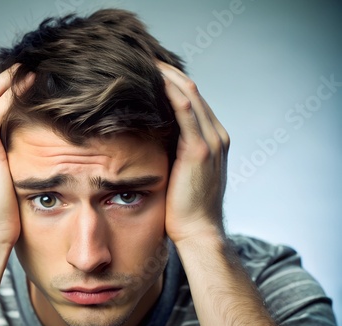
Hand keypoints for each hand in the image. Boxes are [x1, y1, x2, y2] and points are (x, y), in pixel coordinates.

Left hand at [158, 61, 229, 243]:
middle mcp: (216, 135)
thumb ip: (173, 151)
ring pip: (189, 94)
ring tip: (144, 63)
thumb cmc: (184, 207)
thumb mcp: (180, 173)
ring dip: (167, 76)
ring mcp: (211, 140)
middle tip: (142, 61)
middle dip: (167, 73)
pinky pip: (186, 111)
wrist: (199, 232)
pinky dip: (170, 92)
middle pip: (192, 90)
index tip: (148, 73)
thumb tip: (148, 137)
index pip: (193, 100)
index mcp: (213, 139)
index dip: (171, 83)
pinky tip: (153, 80)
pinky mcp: (199, 149)